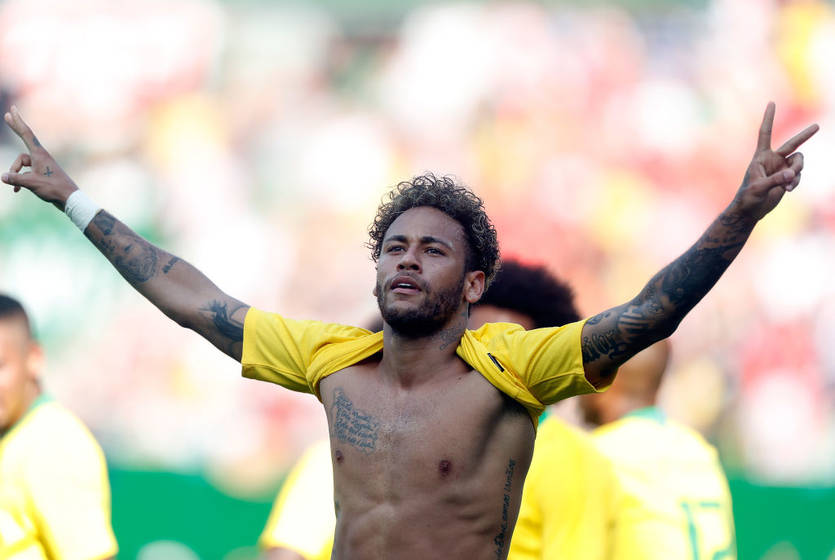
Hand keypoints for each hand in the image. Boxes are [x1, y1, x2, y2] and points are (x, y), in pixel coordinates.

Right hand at [1, 105, 78, 209]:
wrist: (69, 198)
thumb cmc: (53, 189)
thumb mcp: (31, 183)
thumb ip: (16, 179)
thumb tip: (2, 177)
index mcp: (39, 154)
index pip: (26, 134)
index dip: (17, 121)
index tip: (12, 110)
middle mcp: (40, 156)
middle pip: (23, 140)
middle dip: (15, 128)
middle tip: (7, 115)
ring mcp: (41, 164)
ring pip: (21, 164)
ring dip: (16, 174)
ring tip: (18, 188)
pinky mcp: (41, 173)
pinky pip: (25, 173)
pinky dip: (20, 180)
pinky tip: (17, 191)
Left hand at [730, 102, 818, 222]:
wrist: (750, 211)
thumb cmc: (748, 198)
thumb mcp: (759, 188)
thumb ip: (776, 180)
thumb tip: (791, 175)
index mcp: (761, 157)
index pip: (765, 133)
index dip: (769, 118)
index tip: (772, 102)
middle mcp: (773, 160)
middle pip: (792, 144)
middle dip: (805, 135)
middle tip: (817, 126)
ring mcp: (781, 168)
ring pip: (799, 162)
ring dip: (797, 172)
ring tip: (788, 184)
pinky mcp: (787, 178)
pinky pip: (798, 175)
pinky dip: (795, 182)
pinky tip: (788, 190)